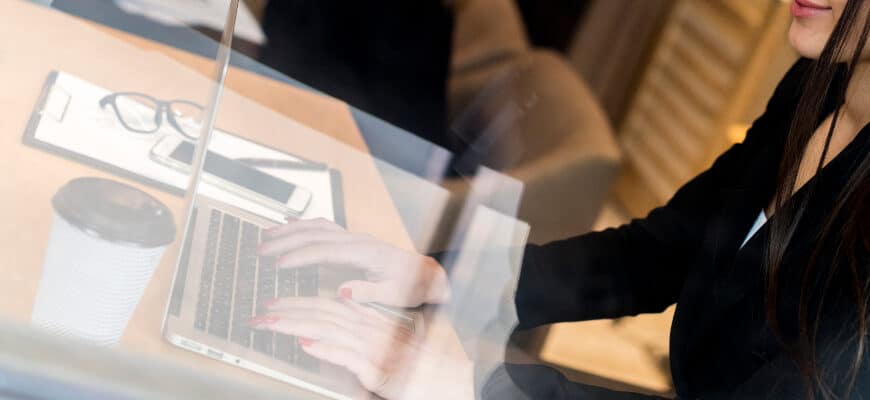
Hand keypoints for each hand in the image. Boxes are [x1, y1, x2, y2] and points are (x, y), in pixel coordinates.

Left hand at [251, 297, 473, 399]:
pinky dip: (326, 348)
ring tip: (271, 323)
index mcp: (372, 323)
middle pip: (324, 313)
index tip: (273, 304)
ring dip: (297, 324)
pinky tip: (307, 343)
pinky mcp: (380, 369)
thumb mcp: (383, 350)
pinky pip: (349, 356)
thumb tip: (318, 338)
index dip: (298, 303)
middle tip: (259, 312)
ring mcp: (376, 348)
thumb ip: (354, 340)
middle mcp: (372, 330)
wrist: (452, 382)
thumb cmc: (418, 369)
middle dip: (288, 311)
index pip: (329, 307)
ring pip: (330, 329)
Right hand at [258, 218, 450, 306]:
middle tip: (261, 250)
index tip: (278, 264)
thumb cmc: (410, 286)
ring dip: (290, 230)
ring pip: (317, 227)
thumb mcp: (394, 295)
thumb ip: (368, 292)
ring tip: (266, 235)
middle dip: (286, 241)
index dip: (299, 257)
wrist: (425, 274)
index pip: (324, 251)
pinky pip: (323, 228)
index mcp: (365, 252)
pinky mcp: (351, 241)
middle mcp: (357, 240)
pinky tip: (287, 224)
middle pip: (315, 234)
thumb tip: (342, 290)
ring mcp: (353, 238)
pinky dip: (303, 225)